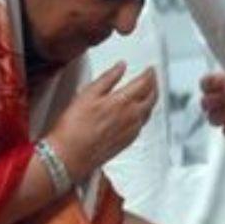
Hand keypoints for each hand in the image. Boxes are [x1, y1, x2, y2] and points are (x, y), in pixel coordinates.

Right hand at [46, 61, 157, 181]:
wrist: (69, 157)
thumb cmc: (73, 127)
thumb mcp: (87, 94)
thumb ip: (108, 78)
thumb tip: (121, 66)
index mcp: (122, 101)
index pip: (144, 83)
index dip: (149, 73)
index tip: (150, 68)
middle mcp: (132, 116)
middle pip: (152, 97)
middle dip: (155, 84)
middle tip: (153, 77)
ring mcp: (131, 131)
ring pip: (149, 111)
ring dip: (152, 99)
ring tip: (149, 92)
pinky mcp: (127, 142)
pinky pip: (142, 124)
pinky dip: (145, 113)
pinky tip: (139, 112)